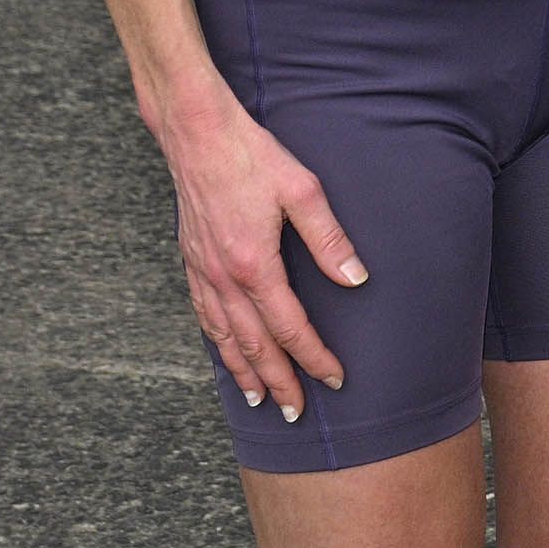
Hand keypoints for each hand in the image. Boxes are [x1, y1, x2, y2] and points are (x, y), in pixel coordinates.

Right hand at [152, 77, 362, 420]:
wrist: (196, 134)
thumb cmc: (253, 157)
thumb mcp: (303, 190)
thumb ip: (329, 239)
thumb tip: (356, 279)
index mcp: (254, 265)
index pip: (290, 328)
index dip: (314, 357)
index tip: (334, 379)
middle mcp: (224, 277)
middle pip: (254, 345)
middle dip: (278, 381)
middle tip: (294, 413)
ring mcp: (203, 271)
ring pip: (224, 336)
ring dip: (243, 370)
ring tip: (259, 398)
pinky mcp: (192, 260)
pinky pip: (204, 314)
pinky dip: (216, 341)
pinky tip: (226, 350)